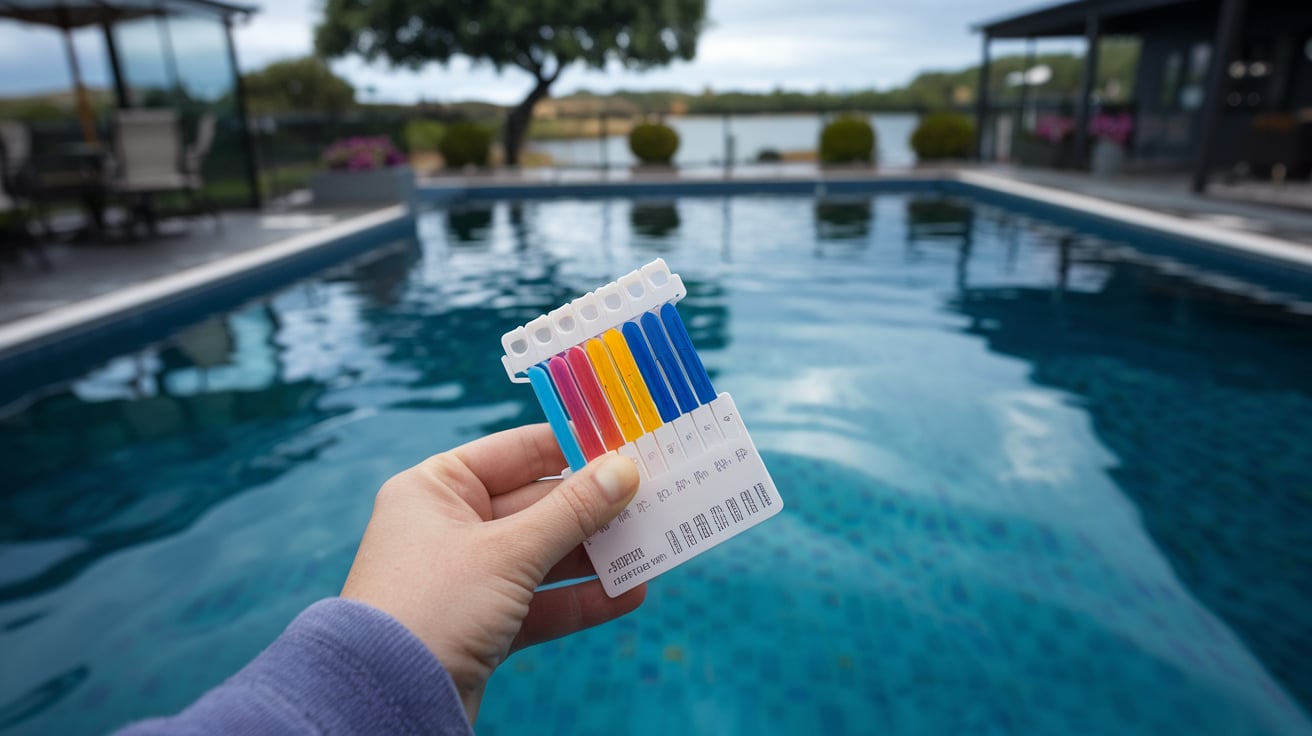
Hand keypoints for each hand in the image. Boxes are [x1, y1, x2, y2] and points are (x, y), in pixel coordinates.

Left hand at [340, 424, 644, 720]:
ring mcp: (466, 577)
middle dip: (594, 506)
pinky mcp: (481, 624)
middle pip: (537, 504)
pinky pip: (540, 602)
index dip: (572, 446)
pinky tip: (629, 593)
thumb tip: (624, 470)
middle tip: (654, 496)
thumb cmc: (433, 605)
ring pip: (543, 555)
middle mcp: (448, 526)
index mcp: (437, 488)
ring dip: (595, 553)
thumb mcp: (509, 551)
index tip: (625, 441)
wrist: (385, 701)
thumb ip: (572, 511)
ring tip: (652, 544)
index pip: (516, 451)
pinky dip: (581, 598)